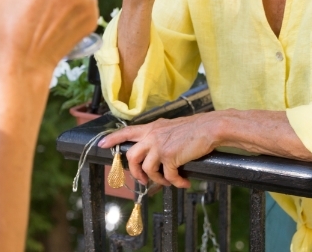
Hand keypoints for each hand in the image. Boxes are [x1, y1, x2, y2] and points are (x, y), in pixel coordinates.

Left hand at [97, 113, 221, 188]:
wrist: (209, 128)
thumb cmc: (193, 128)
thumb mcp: (170, 127)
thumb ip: (158, 135)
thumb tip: (154, 149)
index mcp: (151, 128)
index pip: (126, 131)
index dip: (112, 138)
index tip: (102, 145)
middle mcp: (152, 136)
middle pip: (131, 157)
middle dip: (135, 173)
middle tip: (143, 180)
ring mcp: (160, 146)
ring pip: (147, 169)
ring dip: (157, 180)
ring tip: (168, 181)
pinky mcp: (170, 157)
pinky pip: (168, 176)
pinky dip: (176, 183)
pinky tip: (183, 183)